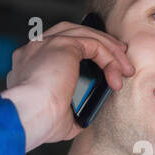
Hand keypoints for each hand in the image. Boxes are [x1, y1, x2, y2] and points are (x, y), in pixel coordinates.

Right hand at [1, 19, 134, 150]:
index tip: (101, 66)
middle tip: (119, 56)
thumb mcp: (58, 114)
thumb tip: (84, 114)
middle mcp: (36, 49)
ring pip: (84, 35)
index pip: (56, 47)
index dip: (82, 52)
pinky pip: (93, 44)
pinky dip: (109, 57)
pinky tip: (117, 73)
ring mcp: (47, 43)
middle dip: (98, 42)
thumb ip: (71, 108)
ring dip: (108, 48)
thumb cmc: (39, 122)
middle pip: (71, 33)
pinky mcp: (63, 44)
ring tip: (125, 66)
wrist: (29, 117)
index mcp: (29, 63)